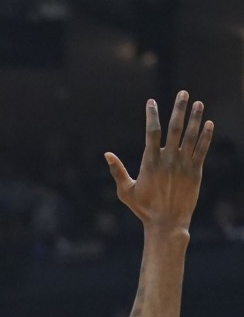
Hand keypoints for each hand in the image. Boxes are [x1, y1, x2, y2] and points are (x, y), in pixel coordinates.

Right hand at [106, 91, 213, 232]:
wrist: (167, 223)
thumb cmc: (143, 208)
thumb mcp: (125, 191)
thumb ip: (118, 171)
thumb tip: (107, 154)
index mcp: (150, 162)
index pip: (151, 132)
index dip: (152, 115)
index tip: (151, 102)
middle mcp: (168, 160)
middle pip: (175, 128)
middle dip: (179, 109)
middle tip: (183, 93)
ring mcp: (184, 165)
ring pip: (191, 136)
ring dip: (196, 118)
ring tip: (199, 103)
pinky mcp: (196, 172)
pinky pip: (202, 150)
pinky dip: (206, 136)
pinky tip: (209, 124)